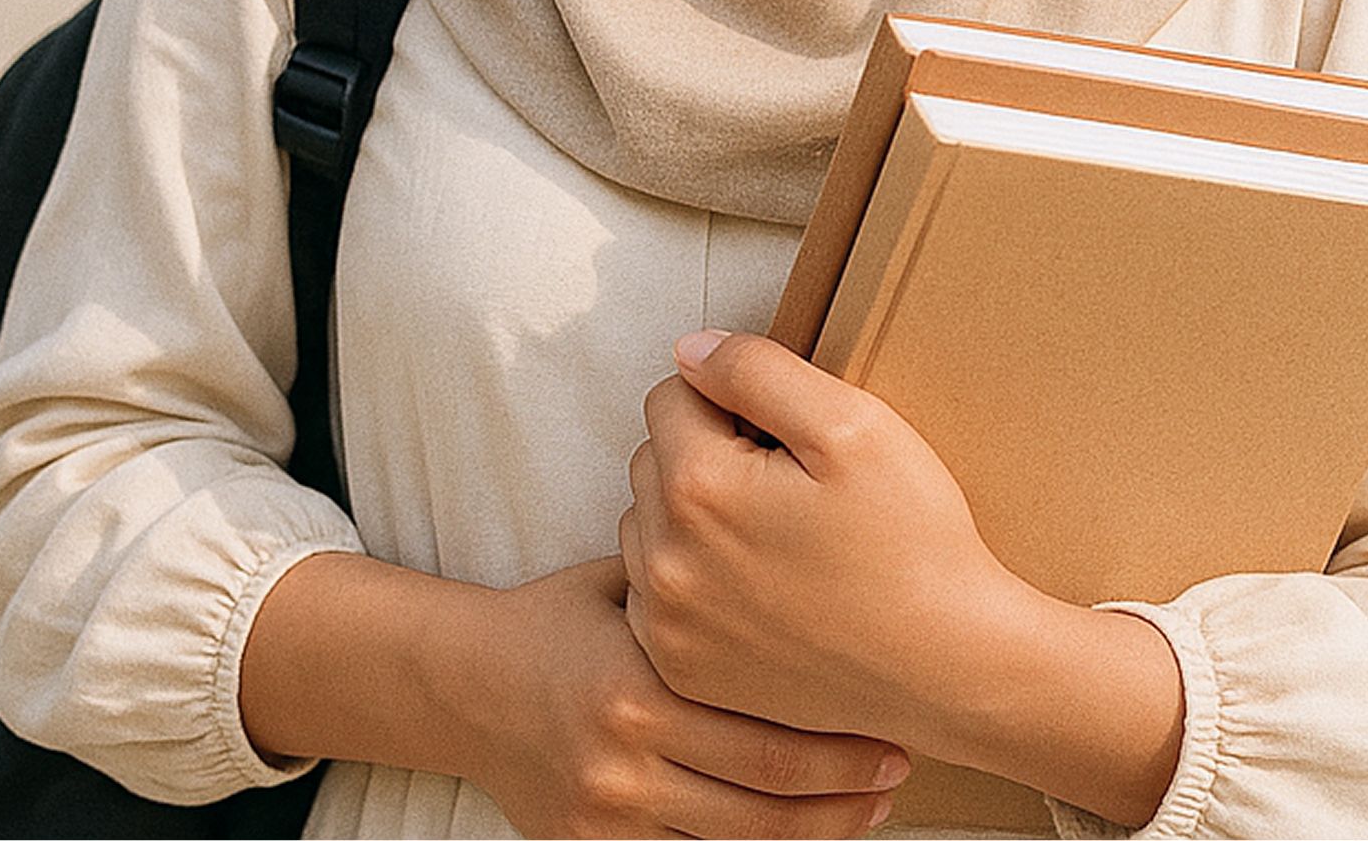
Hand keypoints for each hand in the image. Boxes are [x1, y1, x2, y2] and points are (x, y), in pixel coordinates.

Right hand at [465, 555, 910, 837]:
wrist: (467, 686)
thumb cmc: (562, 619)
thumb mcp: (624, 583)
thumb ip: (698, 586)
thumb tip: (797, 554)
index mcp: (640, 682)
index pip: (761, 723)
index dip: (836, 732)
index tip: (891, 717)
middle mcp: (627, 755)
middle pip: (764, 789)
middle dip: (844, 784)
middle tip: (900, 763)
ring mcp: (611, 812)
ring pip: (739, 840)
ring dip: (817, 830)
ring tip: (874, 806)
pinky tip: (803, 834)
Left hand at [618, 331, 1037, 752]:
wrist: (945, 668)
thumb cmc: (910, 541)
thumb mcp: (852, 424)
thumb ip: (757, 369)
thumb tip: (690, 351)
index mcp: (699, 487)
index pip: (671, 394)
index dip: (732, 397)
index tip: (788, 435)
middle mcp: (664, 561)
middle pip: (653, 458)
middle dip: (707, 452)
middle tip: (788, 484)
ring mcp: (668, 625)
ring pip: (650, 526)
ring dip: (693, 516)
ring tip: (775, 536)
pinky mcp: (681, 671)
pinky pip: (656, 596)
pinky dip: (693, 580)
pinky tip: (758, 586)